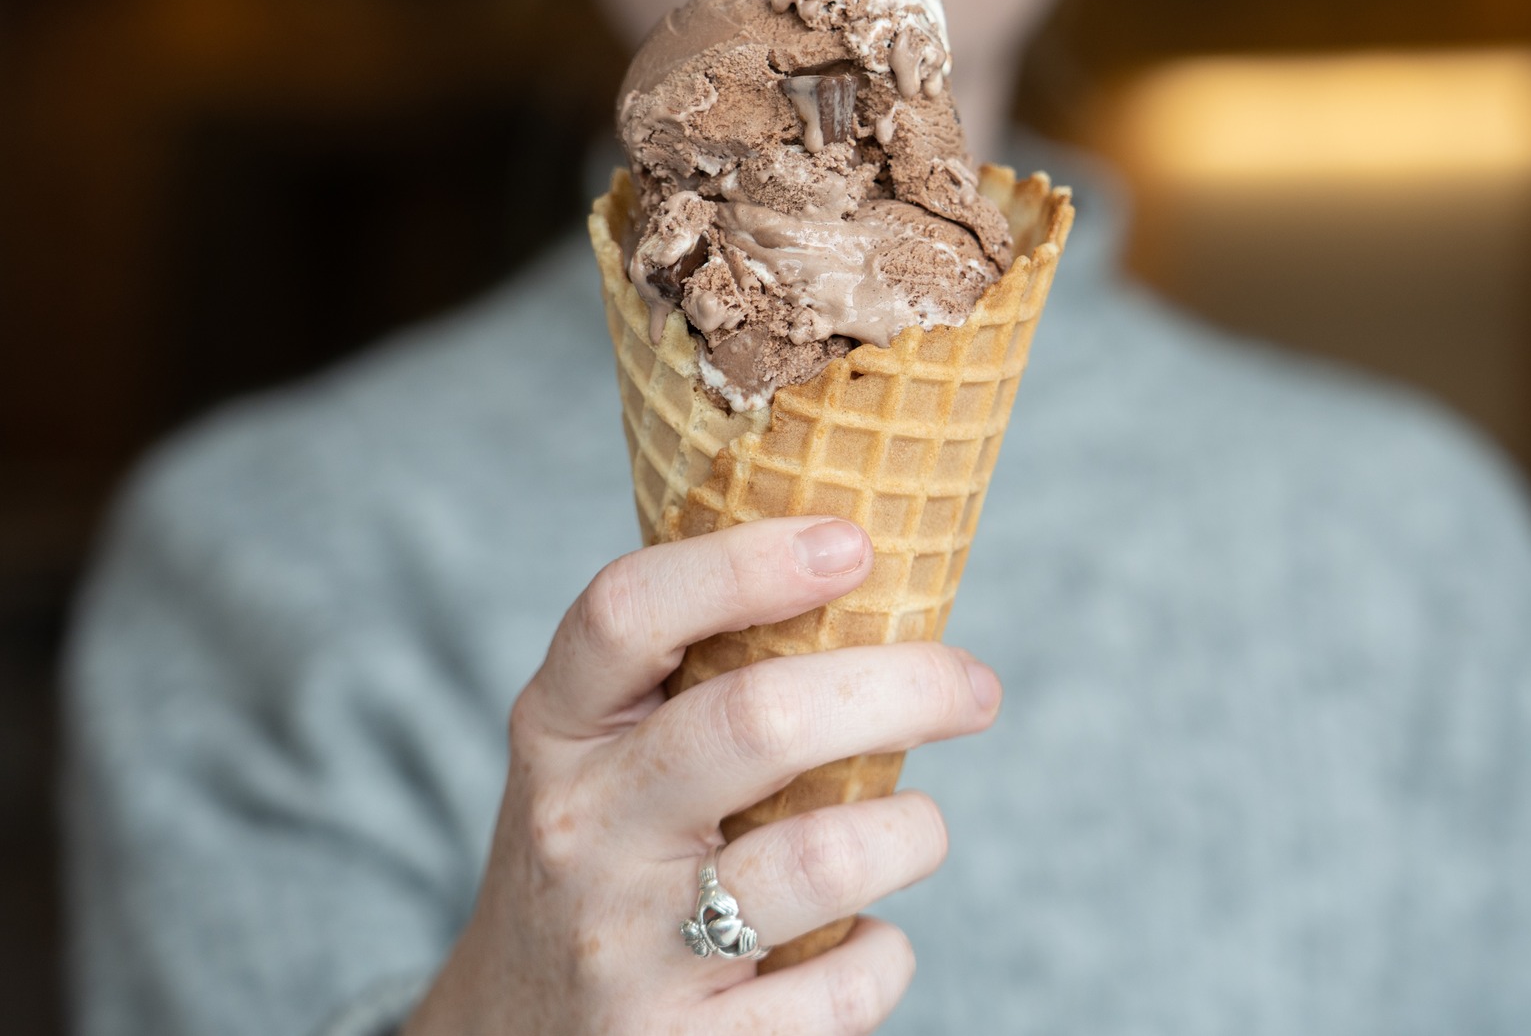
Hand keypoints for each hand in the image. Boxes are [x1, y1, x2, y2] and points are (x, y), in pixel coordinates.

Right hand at [403, 516, 1003, 1035]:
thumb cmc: (602, 865)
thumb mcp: (601, 761)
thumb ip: (689, 678)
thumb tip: (870, 557)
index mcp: (557, 732)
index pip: (627, 611)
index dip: (746, 563)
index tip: (852, 542)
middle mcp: (580, 830)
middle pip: (757, 719)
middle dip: (901, 685)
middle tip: (973, 685)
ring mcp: (627, 949)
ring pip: (823, 856)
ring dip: (910, 832)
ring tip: (916, 828)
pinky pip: (839, 988)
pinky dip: (883, 955)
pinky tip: (865, 939)